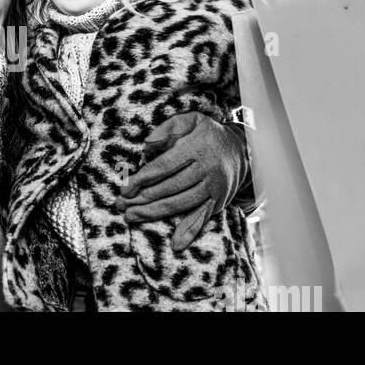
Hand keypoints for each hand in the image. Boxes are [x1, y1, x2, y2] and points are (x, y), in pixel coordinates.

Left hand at [115, 112, 248, 250]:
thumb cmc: (208, 134)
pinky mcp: (219, 202)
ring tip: (132, 217)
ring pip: (181, 204)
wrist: (243, 150)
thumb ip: (168, 128)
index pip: (164, 166)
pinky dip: (190, 232)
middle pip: (169, 188)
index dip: (142, 179)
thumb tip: (146, 145)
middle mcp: (206, 169)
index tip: (124, 189)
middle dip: (142, 199)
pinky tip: (176, 244)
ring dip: (154, 213)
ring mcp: (214, 188)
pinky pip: (203, 218)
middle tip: (120, 206)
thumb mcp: (191, 120)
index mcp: (197, 148)